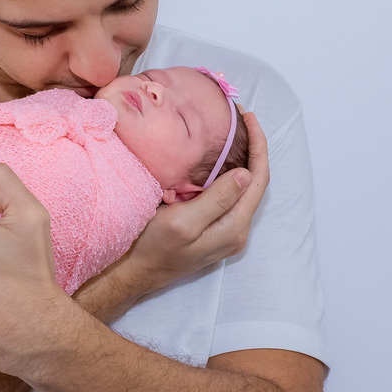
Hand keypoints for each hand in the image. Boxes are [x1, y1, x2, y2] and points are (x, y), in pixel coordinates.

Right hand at [81, 111, 268, 311]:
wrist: (133, 273)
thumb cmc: (152, 248)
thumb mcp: (183, 223)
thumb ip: (216, 200)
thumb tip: (245, 174)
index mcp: (234, 228)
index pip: (258, 179)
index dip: (258, 147)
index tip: (249, 117)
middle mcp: (235, 231)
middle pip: (254, 183)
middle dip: (253, 149)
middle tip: (240, 118)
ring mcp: (224, 231)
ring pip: (242, 188)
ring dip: (241, 159)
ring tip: (232, 132)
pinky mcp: (211, 229)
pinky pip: (228, 195)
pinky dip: (227, 172)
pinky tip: (216, 159)